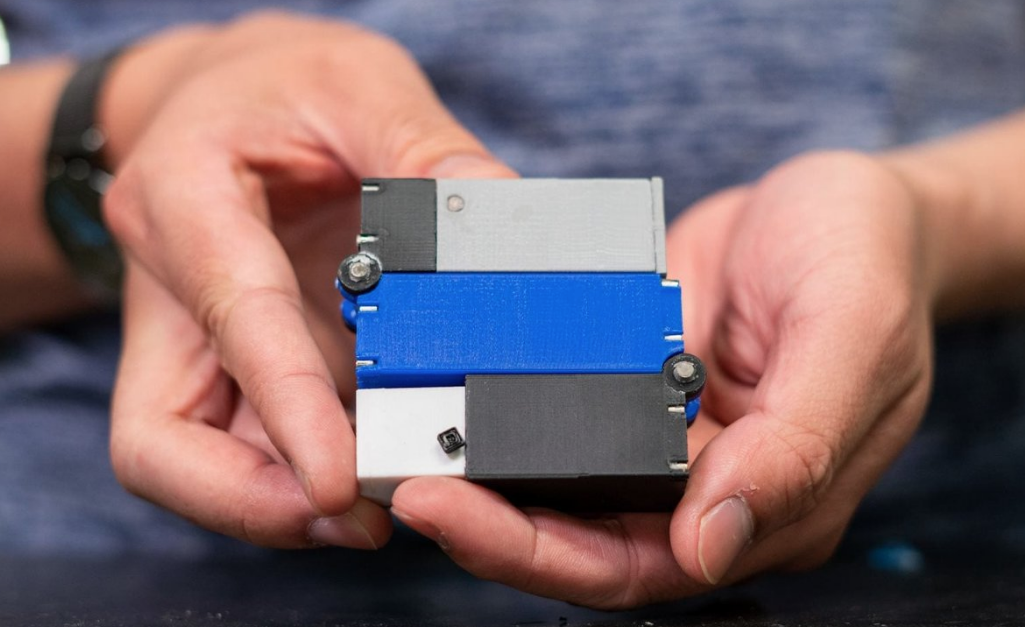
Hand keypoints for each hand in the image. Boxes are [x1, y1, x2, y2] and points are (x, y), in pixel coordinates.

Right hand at [105, 12, 514, 547]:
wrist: (229, 95)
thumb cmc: (285, 84)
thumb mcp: (361, 87)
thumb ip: (429, 153)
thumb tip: (507, 223)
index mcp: (183, 198)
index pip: (231, 320)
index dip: (285, 411)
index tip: (341, 485)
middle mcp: (170, 283)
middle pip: (168, 442)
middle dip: (258, 501)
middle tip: (366, 520)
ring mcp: (191, 336)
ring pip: (195, 462)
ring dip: (281, 501)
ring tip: (380, 505)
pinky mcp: (223, 364)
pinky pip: (243, 444)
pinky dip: (303, 467)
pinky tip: (372, 462)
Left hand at [391, 151, 934, 606]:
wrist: (846, 203)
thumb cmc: (870, 263)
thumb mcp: (852, 337)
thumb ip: (795, 446)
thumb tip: (709, 545)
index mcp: (767, 505)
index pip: (636, 563)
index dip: (537, 553)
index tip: (449, 511)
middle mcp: (706, 488)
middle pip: (579, 540)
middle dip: (487, 524)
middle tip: (405, 485)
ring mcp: (667, 441)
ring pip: (560, 488)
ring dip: (485, 478)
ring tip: (406, 447)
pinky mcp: (635, 389)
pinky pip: (561, 417)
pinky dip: (506, 414)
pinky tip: (455, 391)